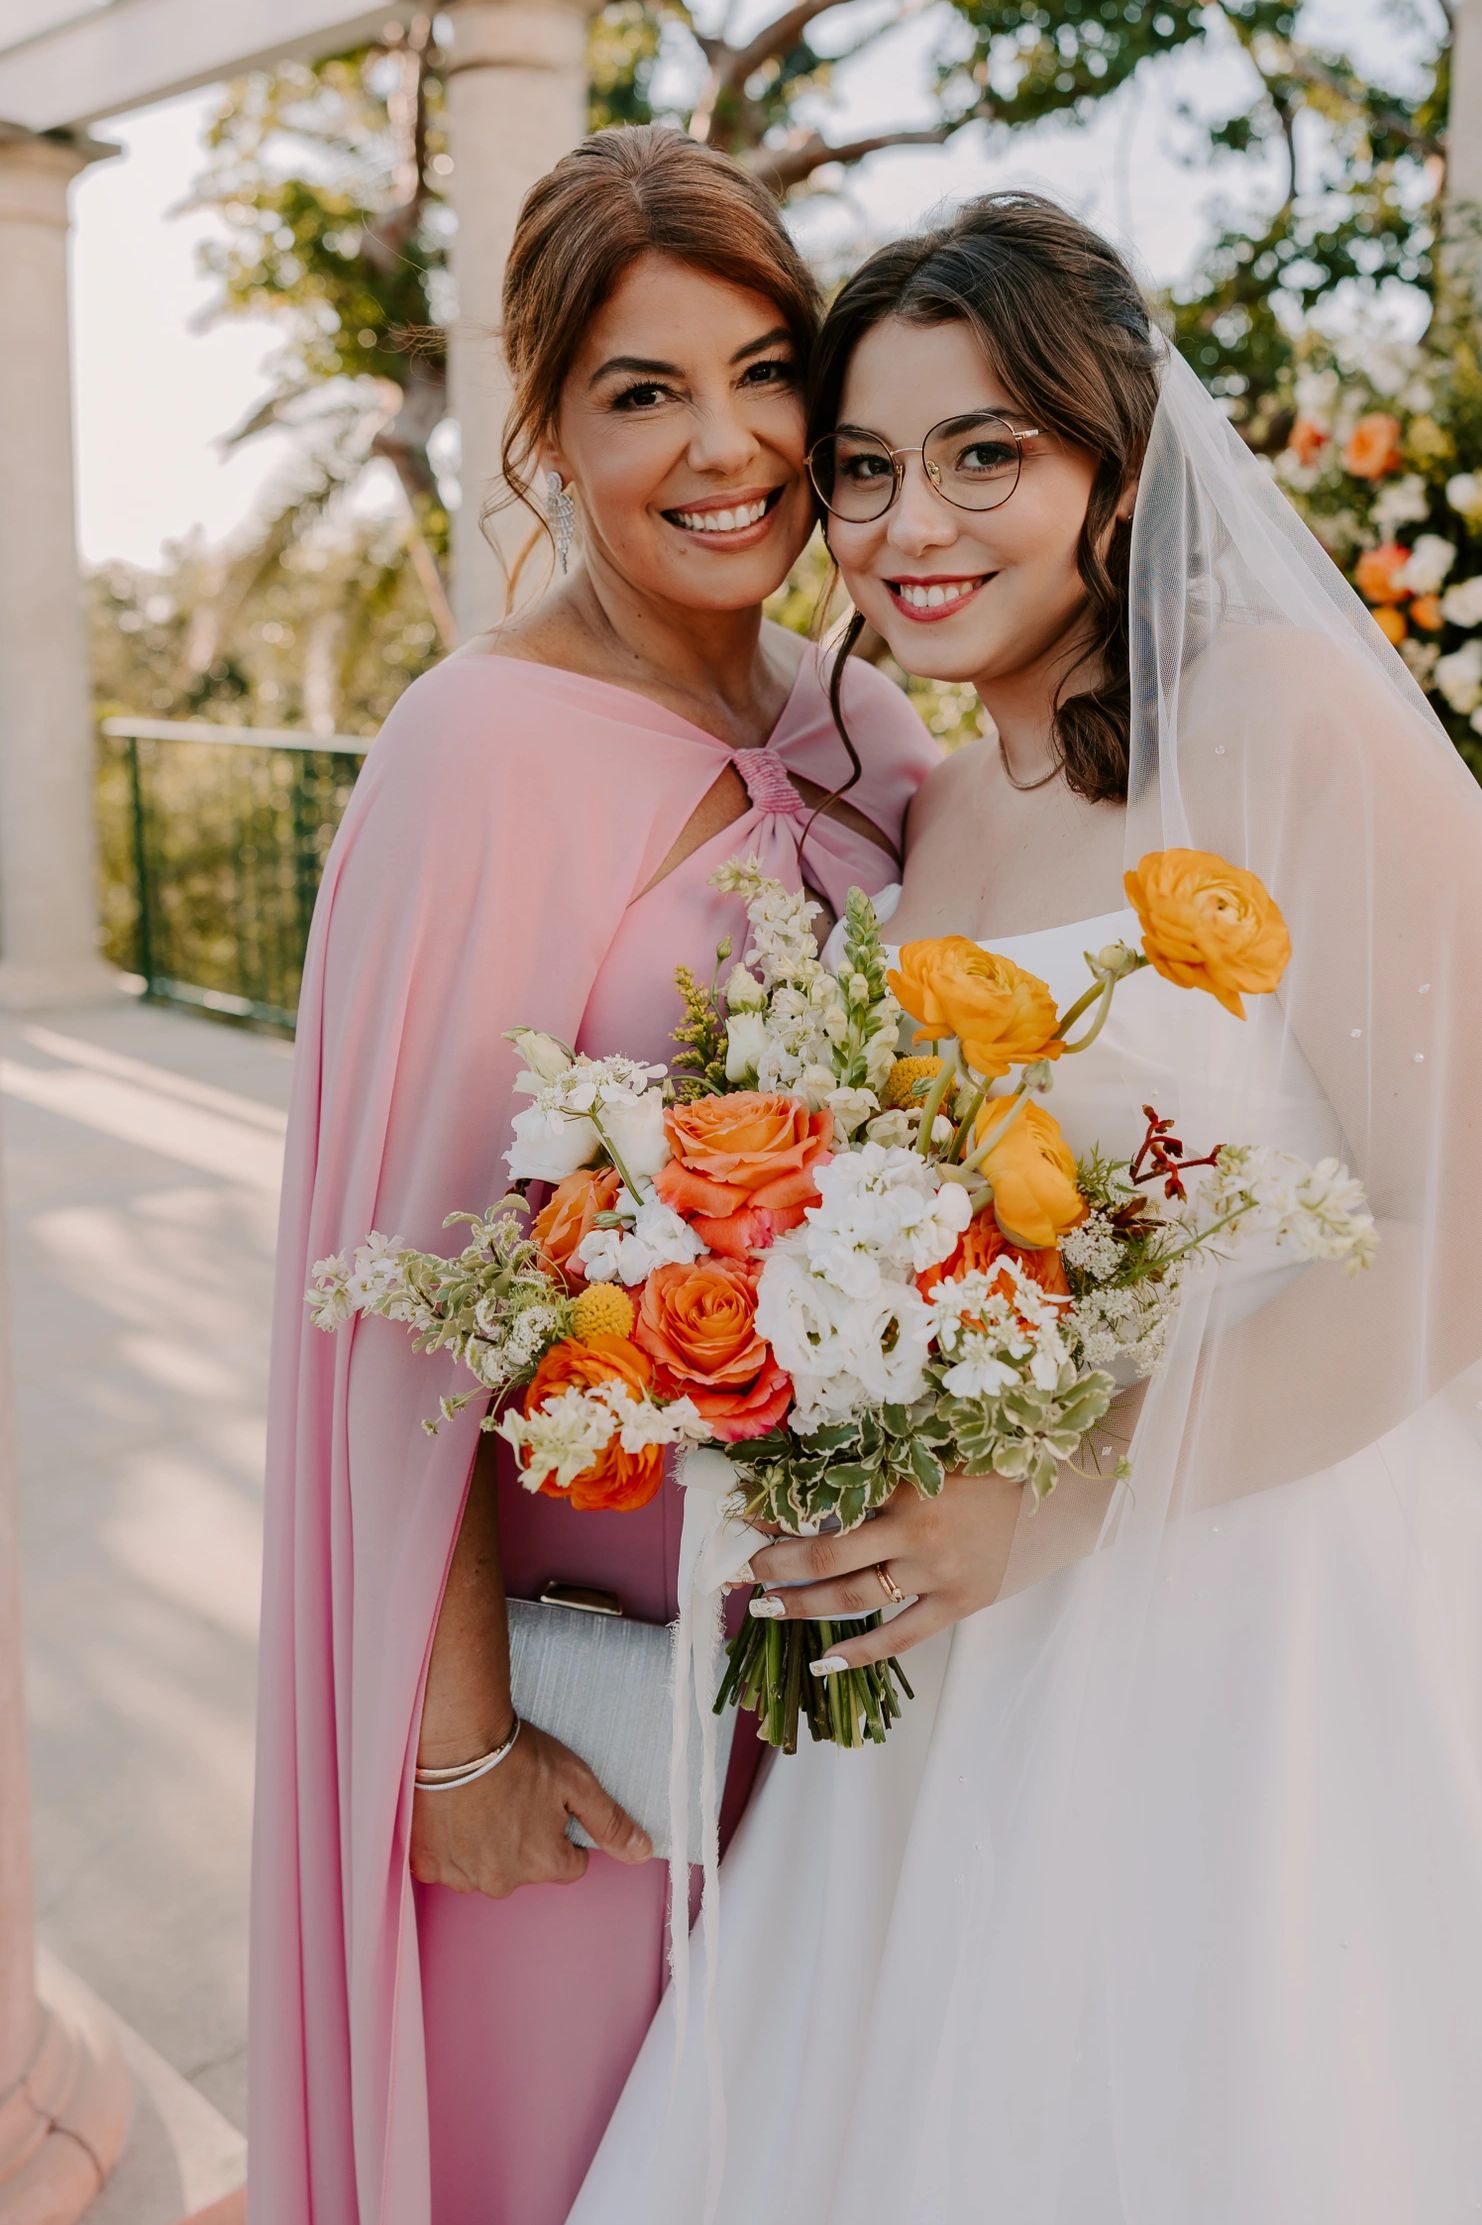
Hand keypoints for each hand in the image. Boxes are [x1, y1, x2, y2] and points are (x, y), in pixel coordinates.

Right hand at [409, 1721, 651, 1896]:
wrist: (455, 1738)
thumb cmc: (518, 1756)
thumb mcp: (577, 1782)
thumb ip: (610, 1822)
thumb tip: (643, 1853)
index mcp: (544, 1864)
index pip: (571, 1864)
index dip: (563, 1833)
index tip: (548, 1806)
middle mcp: (504, 1881)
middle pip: (525, 1869)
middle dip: (523, 1841)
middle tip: (513, 1797)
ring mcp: (462, 1876)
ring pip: (484, 1868)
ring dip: (485, 1845)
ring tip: (482, 1801)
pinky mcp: (428, 1865)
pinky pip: (446, 1864)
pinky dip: (450, 1845)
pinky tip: (454, 1812)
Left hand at [746, 1471, 1022, 1673]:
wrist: (1064, 1490)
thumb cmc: (995, 1461)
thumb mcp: (934, 1448)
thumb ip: (884, 1464)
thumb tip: (821, 1476)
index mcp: (905, 1480)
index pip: (825, 1500)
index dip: (784, 1512)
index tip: (750, 1519)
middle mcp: (914, 1530)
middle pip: (826, 1554)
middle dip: (778, 1565)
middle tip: (747, 1573)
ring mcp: (936, 1572)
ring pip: (853, 1598)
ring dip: (804, 1604)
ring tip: (768, 1607)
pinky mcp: (959, 1603)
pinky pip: (899, 1638)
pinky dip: (859, 1652)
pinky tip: (824, 1659)